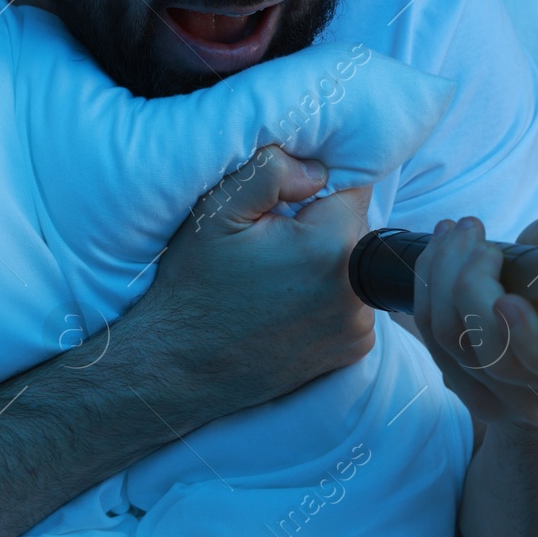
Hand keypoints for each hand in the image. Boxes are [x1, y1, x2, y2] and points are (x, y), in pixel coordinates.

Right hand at [141, 144, 375, 414]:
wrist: (180, 367)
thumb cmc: (194, 287)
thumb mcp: (216, 212)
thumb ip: (270, 171)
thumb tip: (317, 168)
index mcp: (330, 246)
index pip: (354, 185)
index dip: (318, 185)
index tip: (285, 203)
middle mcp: (356, 291)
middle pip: (355, 227)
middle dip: (321, 224)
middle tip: (272, 242)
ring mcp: (357, 326)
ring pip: (355, 265)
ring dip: (327, 262)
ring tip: (276, 277)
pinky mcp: (352, 351)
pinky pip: (353, 302)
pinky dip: (329, 297)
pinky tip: (287, 304)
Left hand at [413, 208, 537, 426]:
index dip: (531, 342)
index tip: (506, 301)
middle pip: (495, 355)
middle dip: (470, 282)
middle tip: (474, 231)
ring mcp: (504, 404)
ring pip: (453, 342)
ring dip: (441, 274)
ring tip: (455, 230)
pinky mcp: (468, 393)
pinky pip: (432, 341)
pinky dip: (426, 288)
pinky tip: (438, 252)